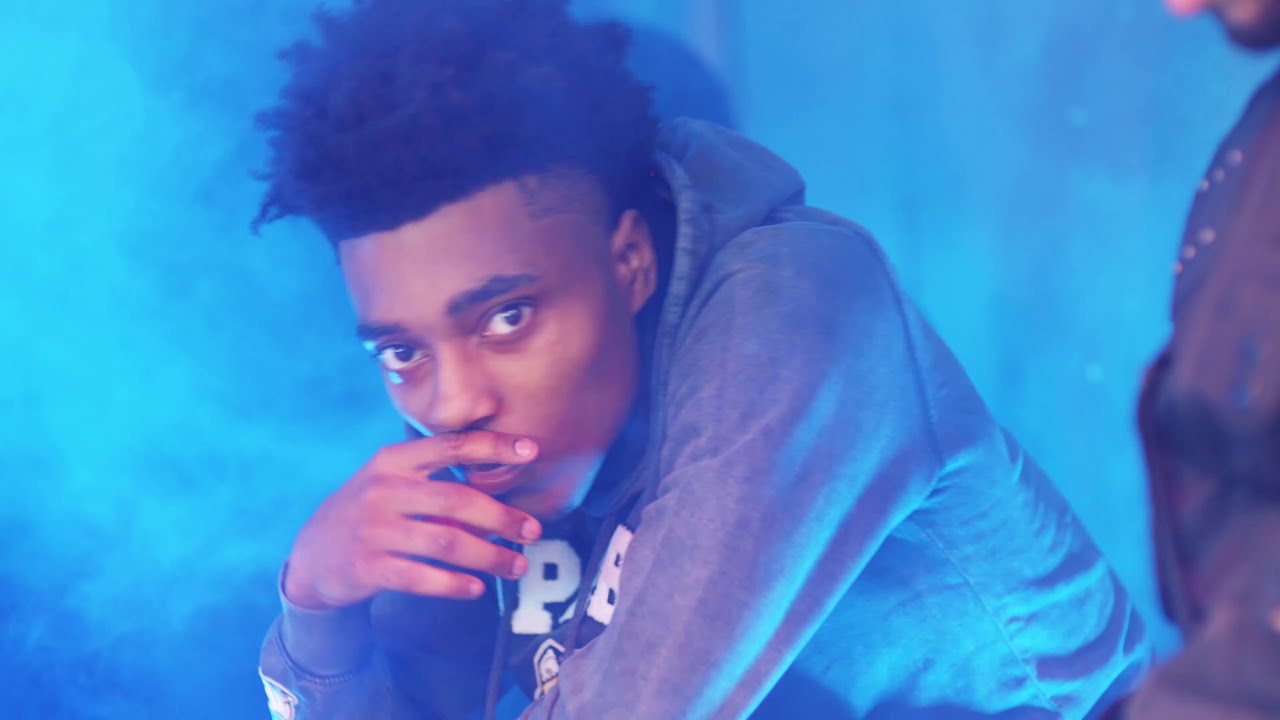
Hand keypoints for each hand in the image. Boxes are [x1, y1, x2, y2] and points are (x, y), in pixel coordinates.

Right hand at [283, 431, 542, 608]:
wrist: (312, 556)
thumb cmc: (371, 513)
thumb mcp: (392, 484)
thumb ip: (437, 483)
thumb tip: (501, 496)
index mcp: (393, 461)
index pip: (450, 446)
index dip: (492, 446)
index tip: (531, 449)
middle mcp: (383, 490)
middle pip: (456, 500)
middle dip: (502, 517)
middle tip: (534, 531)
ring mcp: (373, 530)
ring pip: (446, 543)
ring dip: (489, 556)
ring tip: (517, 566)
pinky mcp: (367, 567)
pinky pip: (421, 578)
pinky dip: (454, 584)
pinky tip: (477, 588)